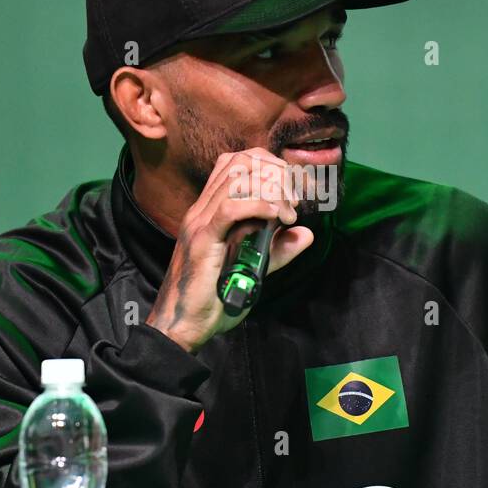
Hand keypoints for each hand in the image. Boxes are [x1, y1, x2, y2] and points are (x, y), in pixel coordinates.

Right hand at [145, 148, 313, 352]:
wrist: (182, 326)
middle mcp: (202, 209)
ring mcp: (200, 222)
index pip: (237, 163)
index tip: (294, 190)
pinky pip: (231, 208)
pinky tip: (278, 217)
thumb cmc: (212, 300)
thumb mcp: (253, 270)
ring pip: (237, 177)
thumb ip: (277, 250)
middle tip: (295, 200)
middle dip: (276, 172)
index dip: (270, 166)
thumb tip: (306, 234)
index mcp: (209, 211)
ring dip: (272, 188)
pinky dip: (261, 205)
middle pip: (241, 161)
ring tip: (289, 212)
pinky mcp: (203, 240)